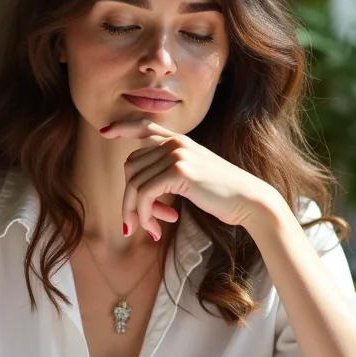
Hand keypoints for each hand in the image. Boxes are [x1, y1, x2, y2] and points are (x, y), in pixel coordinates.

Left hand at [100, 119, 270, 238]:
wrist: (250, 200)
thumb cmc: (224, 195)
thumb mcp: (195, 175)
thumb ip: (170, 172)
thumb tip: (140, 190)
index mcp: (180, 141)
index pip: (145, 127)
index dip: (123, 128)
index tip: (105, 133)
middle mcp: (176, 143)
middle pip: (131, 168)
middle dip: (131, 200)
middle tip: (146, 222)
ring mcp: (176, 154)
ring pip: (133, 185)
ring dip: (137, 213)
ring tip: (153, 229)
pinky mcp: (178, 171)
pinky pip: (143, 195)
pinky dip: (144, 216)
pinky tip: (159, 229)